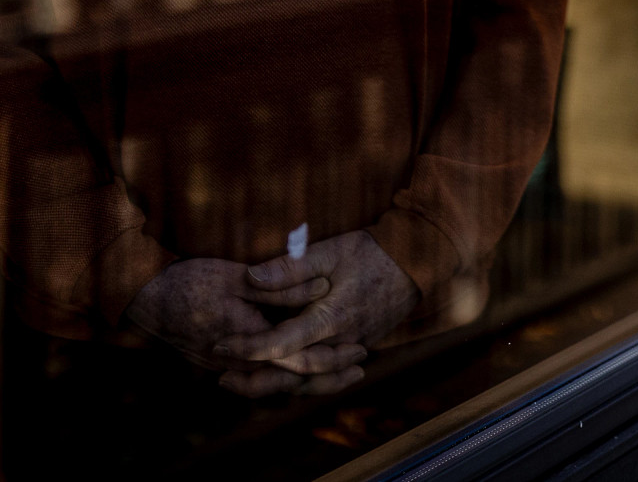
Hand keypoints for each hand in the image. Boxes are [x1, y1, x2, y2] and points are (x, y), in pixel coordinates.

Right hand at [121, 257, 365, 395]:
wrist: (143, 299)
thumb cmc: (188, 284)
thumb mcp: (235, 277)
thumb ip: (280, 284)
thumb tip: (321, 286)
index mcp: (248, 343)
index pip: (300, 359)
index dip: (333, 356)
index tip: (362, 351)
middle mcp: (241, 365)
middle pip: (294, 379)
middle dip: (329, 376)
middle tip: (361, 367)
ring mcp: (228, 368)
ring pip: (277, 383)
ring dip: (311, 379)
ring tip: (341, 372)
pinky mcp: (221, 364)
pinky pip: (261, 379)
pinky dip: (285, 376)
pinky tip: (301, 368)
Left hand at [211, 230, 420, 397]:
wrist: (416, 261)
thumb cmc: (371, 252)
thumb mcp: (330, 250)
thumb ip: (290, 267)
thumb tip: (250, 277)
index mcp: (330, 318)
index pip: (281, 344)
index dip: (248, 348)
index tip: (220, 345)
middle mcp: (341, 342)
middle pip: (292, 375)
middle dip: (255, 379)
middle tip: (222, 377)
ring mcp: (352, 348)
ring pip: (311, 382)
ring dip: (277, 387)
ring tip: (245, 385)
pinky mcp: (358, 347)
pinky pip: (327, 377)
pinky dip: (304, 384)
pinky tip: (285, 382)